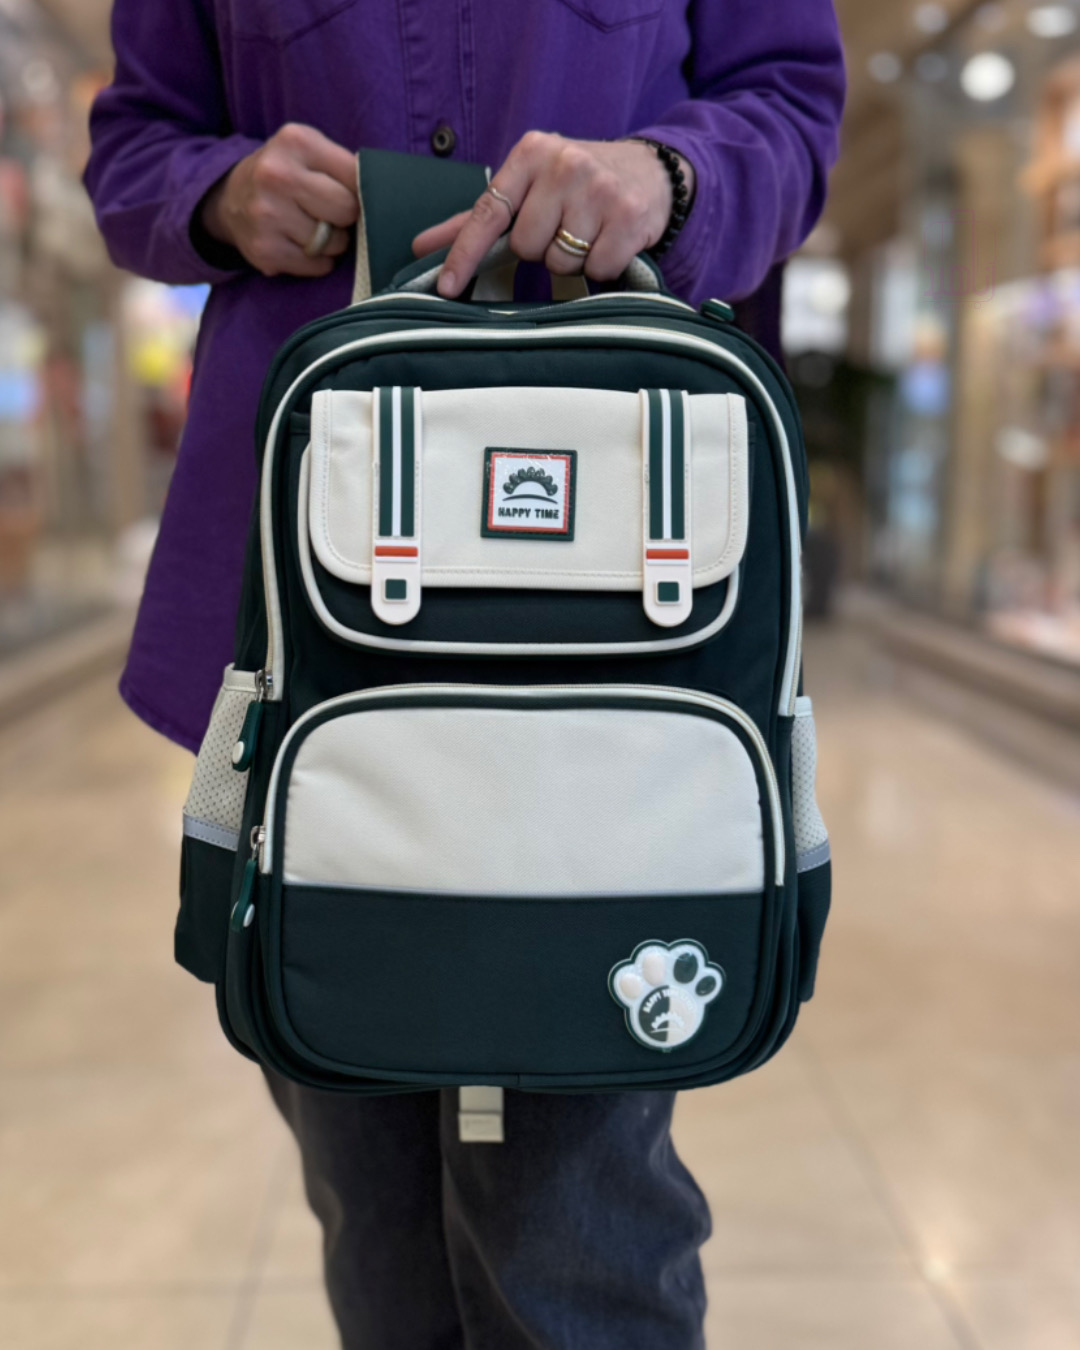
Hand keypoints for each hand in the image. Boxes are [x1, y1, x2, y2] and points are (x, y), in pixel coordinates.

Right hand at [200, 123, 358, 277]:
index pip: (357, 175)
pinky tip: (298, 243)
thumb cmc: (285, 175)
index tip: (343, 189)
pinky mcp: (265, 250)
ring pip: (334, 243)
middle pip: (347, 209)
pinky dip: (316, 261)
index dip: (357, 189)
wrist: (229, 199)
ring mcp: (267, 214)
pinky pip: (317, 266)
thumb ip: (344, 166)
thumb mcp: (309, 151)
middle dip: (344, 216)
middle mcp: (277, 175)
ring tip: (309, 227)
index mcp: (295, 141)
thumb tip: (385, 195)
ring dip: (331, 242)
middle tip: (327, 211)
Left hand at [412, 133, 693, 296]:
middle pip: (527, 246)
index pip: (487, 212)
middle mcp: (564, 164)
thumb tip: (421, 246)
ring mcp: (599, 189)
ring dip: (573, 259)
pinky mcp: (629, 216)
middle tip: (563, 228)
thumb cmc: (576, 185)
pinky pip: (597, 269)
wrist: (650, 171)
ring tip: (589, 233)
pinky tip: (611, 241)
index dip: (464, 254)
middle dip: (542, 248)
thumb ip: (477, 218)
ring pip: (562, 261)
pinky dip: (602, 266)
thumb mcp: (527, 186)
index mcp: (530, 153)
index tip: (446, 288)